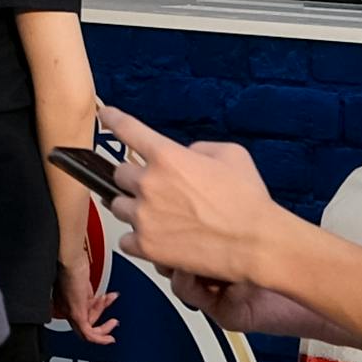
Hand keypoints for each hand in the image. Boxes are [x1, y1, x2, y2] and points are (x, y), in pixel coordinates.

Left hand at [56, 178, 113, 342]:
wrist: (66, 248)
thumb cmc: (69, 248)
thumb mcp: (82, 257)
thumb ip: (85, 258)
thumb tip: (88, 246)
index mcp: (66, 290)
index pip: (80, 308)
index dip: (95, 306)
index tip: (105, 299)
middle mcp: (67, 301)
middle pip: (84, 319)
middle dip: (101, 313)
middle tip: (110, 308)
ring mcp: (71, 308)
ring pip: (86, 329)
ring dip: (103, 326)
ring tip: (113, 323)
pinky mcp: (75, 311)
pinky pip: (88, 333)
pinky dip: (100, 336)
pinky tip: (109, 335)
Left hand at [98, 112, 286, 302]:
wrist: (255, 243)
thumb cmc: (248, 200)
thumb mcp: (230, 154)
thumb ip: (198, 148)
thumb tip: (186, 155)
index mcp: (167, 156)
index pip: (127, 129)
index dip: (113, 119)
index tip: (106, 116)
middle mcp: (149, 183)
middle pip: (118, 174)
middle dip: (134, 179)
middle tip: (155, 189)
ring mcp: (144, 216)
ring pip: (118, 206)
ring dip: (134, 208)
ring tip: (159, 216)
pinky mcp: (146, 246)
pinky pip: (126, 239)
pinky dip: (137, 238)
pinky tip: (157, 238)